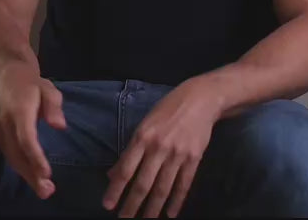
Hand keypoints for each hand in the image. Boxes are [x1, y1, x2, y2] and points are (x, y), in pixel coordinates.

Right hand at [0, 61, 65, 199]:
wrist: (5, 76)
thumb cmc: (31, 83)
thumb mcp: (48, 88)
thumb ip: (54, 106)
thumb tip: (60, 125)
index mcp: (20, 110)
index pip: (26, 138)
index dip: (36, 158)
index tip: (47, 173)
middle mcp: (6, 123)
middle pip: (17, 154)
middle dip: (32, 175)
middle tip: (48, 191)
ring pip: (11, 158)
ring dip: (26, 176)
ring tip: (43, 190)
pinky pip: (8, 155)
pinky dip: (20, 168)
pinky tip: (32, 177)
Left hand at [103, 77, 220, 217]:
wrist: (200, 99)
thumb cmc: (168, 109)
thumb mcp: (145, 124)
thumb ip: (130, 150)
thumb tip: (113, 173)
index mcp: (143, 136)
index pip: (126, 169)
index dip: (116, 189)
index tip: (108, 205)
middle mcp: (159, 147)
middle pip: (143, 183)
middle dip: (132, 205)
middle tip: (124, 219)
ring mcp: (177, 154)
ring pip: (163, 188)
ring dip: (153, 208)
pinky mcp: (194, 158)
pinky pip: (184, 184)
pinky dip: (177, 201)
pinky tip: (170, 213)